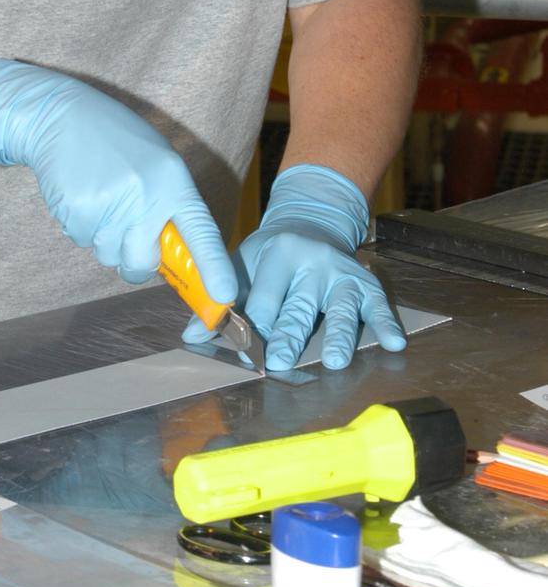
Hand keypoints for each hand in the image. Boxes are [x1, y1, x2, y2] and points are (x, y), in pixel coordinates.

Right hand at [0, 60, 235, 297]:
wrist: (62, 114)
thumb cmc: (114, 140)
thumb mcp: (156, 162)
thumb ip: (168, 204)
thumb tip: (173, 258)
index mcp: (173, 180)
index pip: (201, 231)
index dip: (214, 268)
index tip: (225, 298)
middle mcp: (146, 194)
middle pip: (143, 262)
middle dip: (133, 261)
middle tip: (124, 232)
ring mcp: (111, 203)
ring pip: (108, 255)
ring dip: (102, 237)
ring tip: (99, 194)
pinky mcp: (79, 209)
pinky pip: (81, 241)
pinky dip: (79, 224)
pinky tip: (80, 191)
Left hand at [183, 164, 405, 369]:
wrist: (310, 223)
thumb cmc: (270, 257)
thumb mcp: (243, 267)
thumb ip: (221, 302)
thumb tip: (193, 337)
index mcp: (276, 254)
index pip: (263, 298)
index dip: (253, 328)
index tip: (246, 353)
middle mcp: (311, 261)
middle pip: (298, 307)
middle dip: (288, 336)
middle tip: (280, 363)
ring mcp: (340, 272)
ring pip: (339, 308)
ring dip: (337, 336)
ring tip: (336, 361)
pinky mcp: (364, 281)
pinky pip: (377, 304)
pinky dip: (386, 324)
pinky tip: (394, 344)